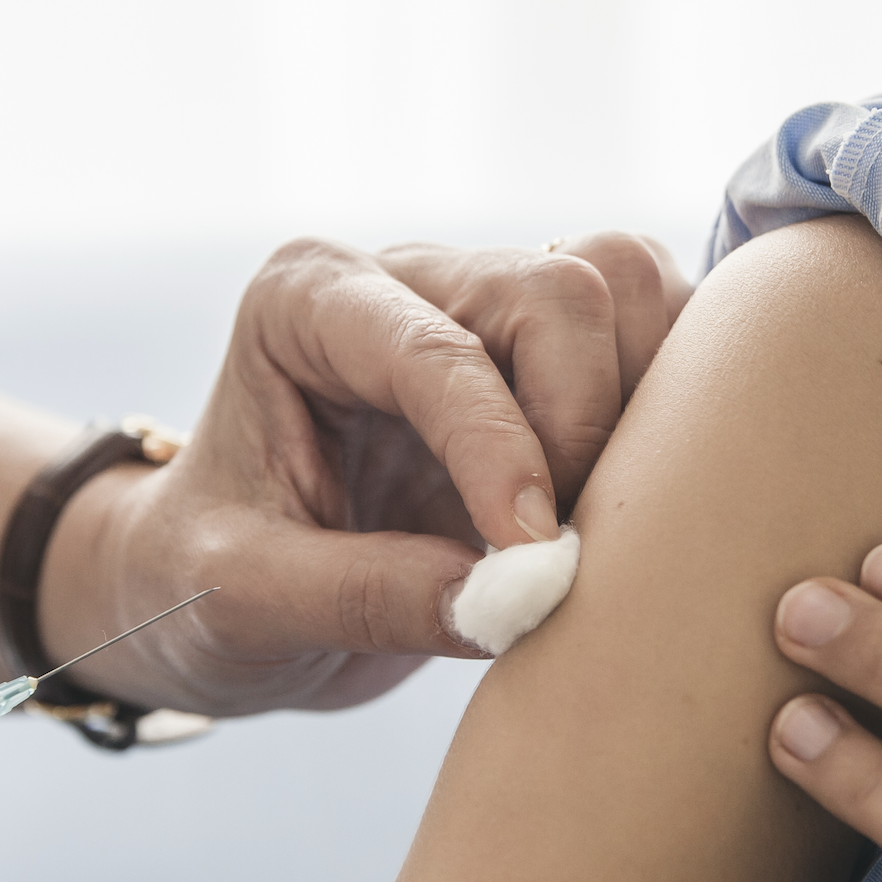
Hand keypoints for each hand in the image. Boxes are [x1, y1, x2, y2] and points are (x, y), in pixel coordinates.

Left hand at [45, 232, 690, 715]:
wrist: (220, 601)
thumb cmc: (200, 585)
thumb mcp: (239, 601)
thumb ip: (362, 594)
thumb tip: (513, 599)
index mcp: (309, 301)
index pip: (438, 347)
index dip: (502, 449)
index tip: (535, 556)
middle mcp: (411, 280)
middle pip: (561, 288)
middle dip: (586, 423)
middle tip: (562, 553)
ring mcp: (492, 310)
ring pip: (632, 288)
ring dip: (652, 404)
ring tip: (606, 526)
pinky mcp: (556, 367)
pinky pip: (661, 340)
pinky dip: (680, 412)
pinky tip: (648, 505)